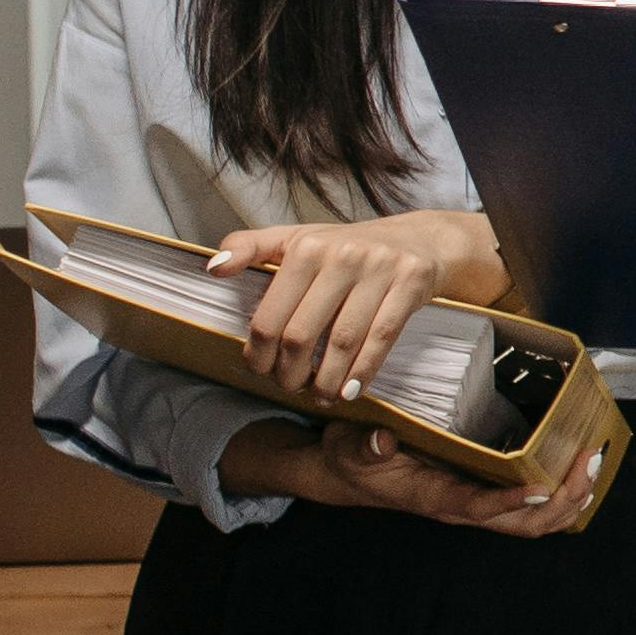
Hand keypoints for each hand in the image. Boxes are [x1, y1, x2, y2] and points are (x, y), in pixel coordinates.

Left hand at [209, 210, 503, 406]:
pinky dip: (363, 371)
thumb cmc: (349, 247)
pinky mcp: (412, 283)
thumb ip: (250, 247)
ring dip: (326, 380)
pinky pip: (381, 338)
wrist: (423, 239)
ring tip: (319, 395)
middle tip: (289, 387)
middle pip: (301, 334)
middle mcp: (342, 255)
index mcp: (307, 245)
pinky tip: (350, 391)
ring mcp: (380, 268)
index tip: (260, 371)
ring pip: (342, 341)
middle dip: (290, 373)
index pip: (270, 316)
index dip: (259, 354)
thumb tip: (212, 268)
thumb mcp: (298, 238)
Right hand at [225, 416, 599, 536]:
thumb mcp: (350, 446)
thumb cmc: (353, 456)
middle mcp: (462, 507)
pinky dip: (564, 492)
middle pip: (522, 524)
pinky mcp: (486, 492)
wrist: (351, 472)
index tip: (541, 487)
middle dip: (562, 499)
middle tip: (587, 461)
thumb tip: (383, 439)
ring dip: (571, 497)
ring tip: (594, 462)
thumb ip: (366, 445)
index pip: (476, 508)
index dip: (509, 503)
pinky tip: (581, 467)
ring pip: (535, 520)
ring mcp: (477, 503)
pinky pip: (534, 506)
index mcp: (433, 498)